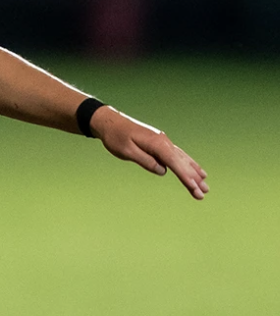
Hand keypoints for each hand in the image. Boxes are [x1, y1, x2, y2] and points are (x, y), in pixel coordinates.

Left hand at [90, 107, 208, 199]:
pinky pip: (178, 155)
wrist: (110, 122)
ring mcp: (163, 141)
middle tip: (204, 193)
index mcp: (156, 143)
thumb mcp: (127, 151)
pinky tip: (196, 170)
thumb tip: (163, 171)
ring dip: (194, 172)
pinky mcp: (160, 143)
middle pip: (182, 162)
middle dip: (193, 178)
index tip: (195, 188)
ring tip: (205, 184)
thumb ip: (145, 161)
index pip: (174, 163)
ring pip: (182, 159)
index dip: (185, 176)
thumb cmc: (116, 137)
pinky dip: (188, 163)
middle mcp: (164, 141)